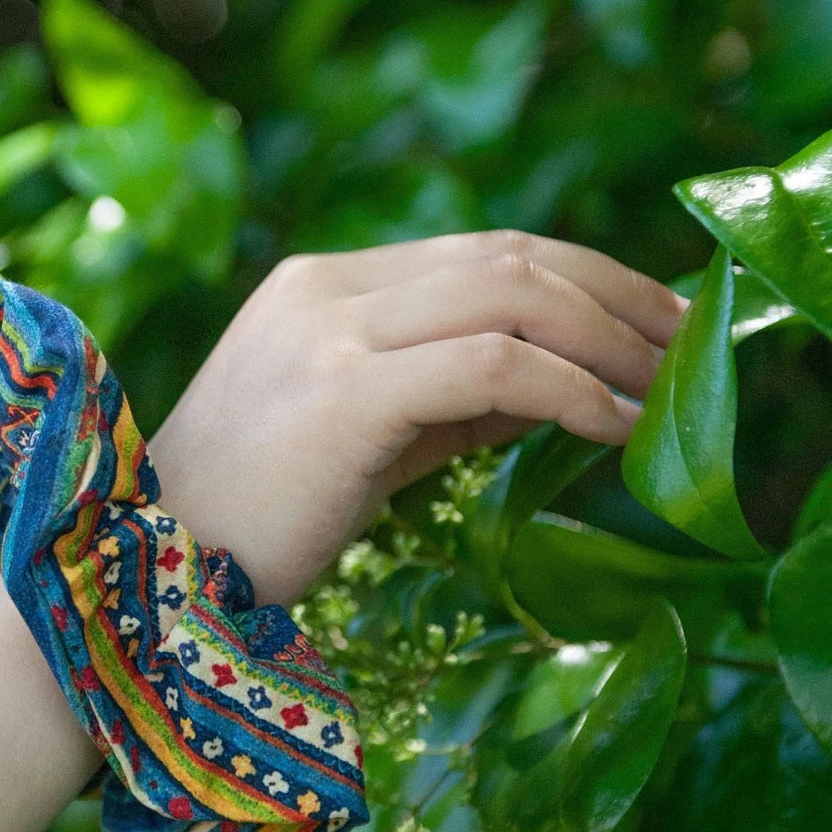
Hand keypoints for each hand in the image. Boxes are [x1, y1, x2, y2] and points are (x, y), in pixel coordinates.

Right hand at [147, 229, 687, 607]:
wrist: (142, 578)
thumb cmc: (243, 527)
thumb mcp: (357, 445)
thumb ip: (445, 404)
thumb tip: (560, 390)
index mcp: (318, 290)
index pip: (478, 254)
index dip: (580, 277)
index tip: (648, 321)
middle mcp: (324, 290)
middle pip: (508, 254)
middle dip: (617, 292)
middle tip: (688, 342)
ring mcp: (329, 330)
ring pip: (512, 292)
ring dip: (610, 335)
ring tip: (668, 386)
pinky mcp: (344, 388)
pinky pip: (494, 364)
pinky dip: (571, 388)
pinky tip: (612, 425)